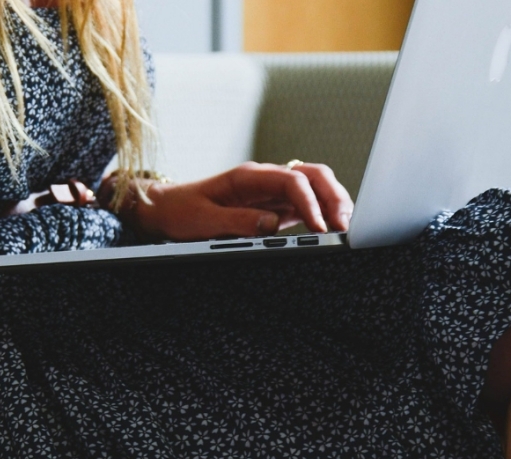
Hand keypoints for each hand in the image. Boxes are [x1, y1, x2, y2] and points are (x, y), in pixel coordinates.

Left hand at [101, 162, 353, 241]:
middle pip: (313, 176)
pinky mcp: (273, 208)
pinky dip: (322, 215)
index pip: (292, 180)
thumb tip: (271, 226)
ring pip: (314, 189)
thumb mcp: (202, 221)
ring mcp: (271, 193)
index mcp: (249, 176)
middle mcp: (265, 180)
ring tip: (345, 228)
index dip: (310, 202)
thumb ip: (237, 222)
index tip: (319, 227)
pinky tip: (330, 231)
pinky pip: (305, 206)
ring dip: (333, 204)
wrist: (164, 209)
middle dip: (334, 196)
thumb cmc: (180, 212)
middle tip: (345, 225)